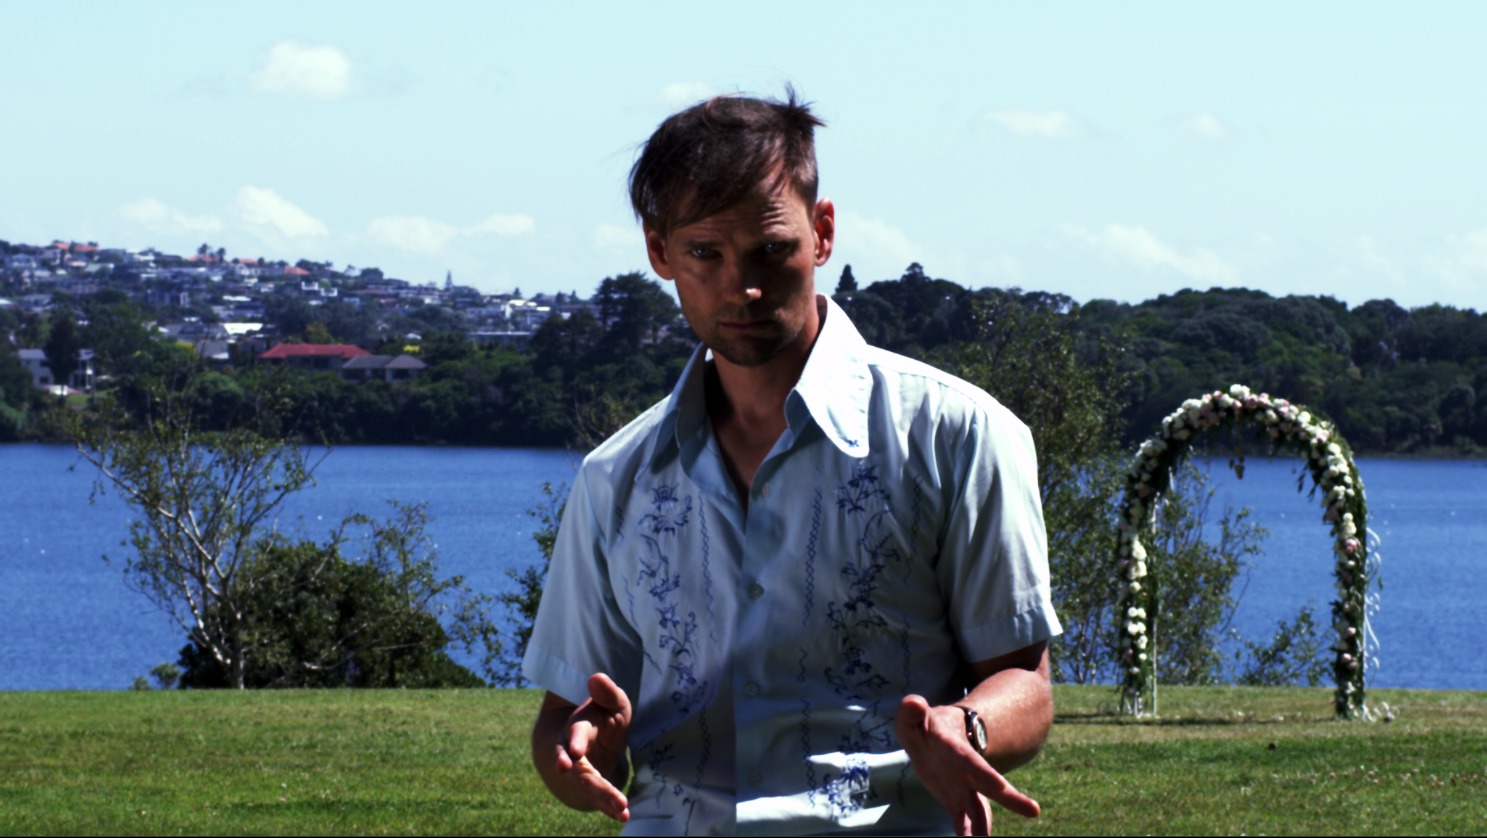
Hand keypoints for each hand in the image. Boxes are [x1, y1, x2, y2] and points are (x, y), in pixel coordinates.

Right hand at [538, 673, 632, 821]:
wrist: (589, 740)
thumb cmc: (603, 717)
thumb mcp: (611, 701)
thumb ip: (607, 692)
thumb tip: (595, 677)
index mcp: (579, 728)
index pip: (575, 735)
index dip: (574, 743)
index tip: (574, 754)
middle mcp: (575, 754)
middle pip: (579, 768)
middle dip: (585, 778)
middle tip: (596, 789)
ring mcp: (582, 772)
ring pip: (589, 786)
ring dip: (603, 796)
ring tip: (621, 807)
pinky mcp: (592, 786)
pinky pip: (599, 798)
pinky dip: (610, 807)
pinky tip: (623, 816)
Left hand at [896, 694, 1039, 835]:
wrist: (935, 739)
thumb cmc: (923, 726)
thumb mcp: (913, 717)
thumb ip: (911, 712)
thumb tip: (912, 702)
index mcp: (955, 748)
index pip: (970, 760)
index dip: (984, 771)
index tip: (1000, 784)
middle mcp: (967, 771)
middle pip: (990, 786)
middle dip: (1011, 798)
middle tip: (1033, 811)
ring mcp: (964, 788)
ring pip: (981, 810)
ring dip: (985, 828)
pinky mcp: (956, 802)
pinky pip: (963, 821)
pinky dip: (968, 833)